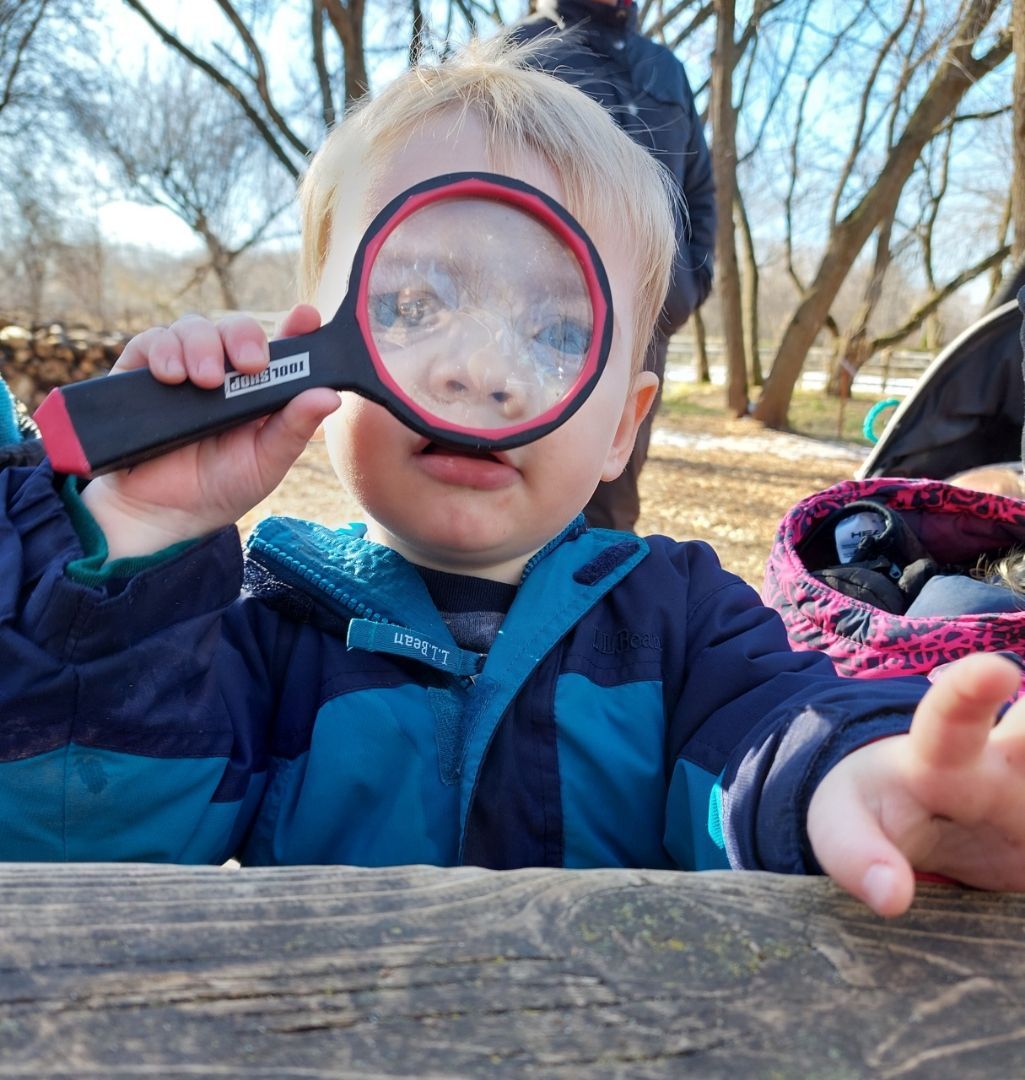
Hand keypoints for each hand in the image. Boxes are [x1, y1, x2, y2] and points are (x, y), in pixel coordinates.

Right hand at [81, 306, 340, 558]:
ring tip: (204, 380)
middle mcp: (223, 373)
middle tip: (249, 364)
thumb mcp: (265, 463)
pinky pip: (151, 341)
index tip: (306, 316)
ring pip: (194, 327)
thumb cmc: (219, 488)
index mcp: (259, 390)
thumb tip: (332, 396)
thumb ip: (293, 429)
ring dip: (202, 345)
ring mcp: (183, 369)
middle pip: (235, 327)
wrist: (158, 515)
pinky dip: (162, 350)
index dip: (296, 327)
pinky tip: (171, 375)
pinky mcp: (143, 373)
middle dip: (243, 336)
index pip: (281, 349)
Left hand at [808, 652, 1024, 916]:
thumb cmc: (869, 811)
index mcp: (940, 760)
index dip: (970, 691)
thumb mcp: (840, 827)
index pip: (951, 718)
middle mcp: (1006, 764)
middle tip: (1021, 690)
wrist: (905, 816)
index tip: (998, 670)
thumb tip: (891, 897)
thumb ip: (857, 855)